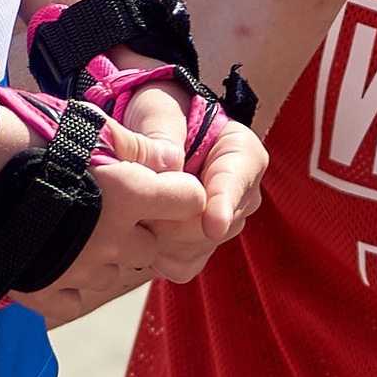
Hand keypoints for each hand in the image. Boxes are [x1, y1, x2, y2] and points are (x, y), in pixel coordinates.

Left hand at [28, 124, 263, 325]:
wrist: (149, 135)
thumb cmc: (159, 114)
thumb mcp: (158, 109)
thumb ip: (163, 132)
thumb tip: (170, 165)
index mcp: (242, 156)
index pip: (235, 183)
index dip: (223, 204)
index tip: (213, 224)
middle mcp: (241, 195)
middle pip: (212, 227)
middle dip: (171, 220)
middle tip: (134, 200)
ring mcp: (224, 225)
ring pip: (196, 250)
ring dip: (160, 238)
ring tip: (136, 210)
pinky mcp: (202, 248)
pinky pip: (183, 267)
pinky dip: (158, 256)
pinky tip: (143, 231)